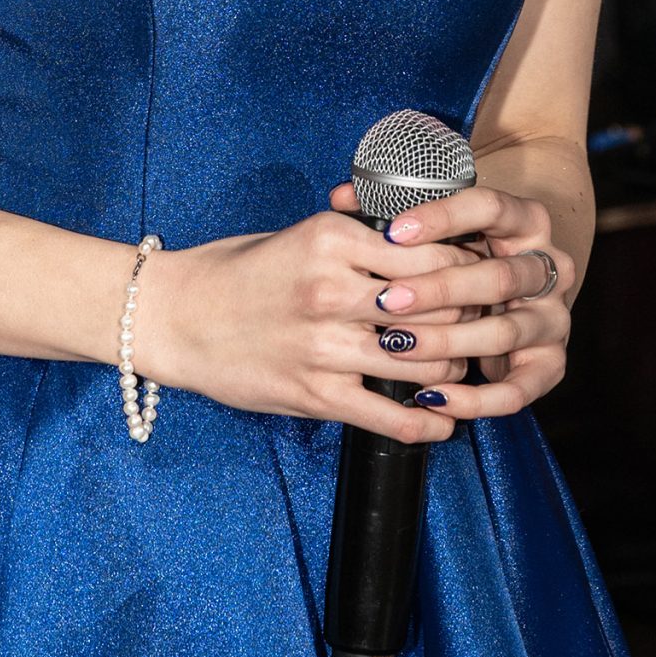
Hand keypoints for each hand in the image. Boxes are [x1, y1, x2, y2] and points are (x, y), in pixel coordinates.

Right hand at [138, 208, 479, 444]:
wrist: (175, 316)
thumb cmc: (240, 270)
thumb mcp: (303, 234)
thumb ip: (362, 239)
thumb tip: (429, 246)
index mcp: (333, 238)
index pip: (431, 253)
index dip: (465, 267)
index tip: (475, 276)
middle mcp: (331, 289)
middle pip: (436, 307)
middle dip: (467, 318)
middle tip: (479, 323)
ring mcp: (323, 345)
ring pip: (424, 361)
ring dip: (453, 367)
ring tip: (459, 366)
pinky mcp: (313, 393)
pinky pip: (389, 415)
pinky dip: (428, 422)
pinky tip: (444, 421)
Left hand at [326, 177, 576, 421]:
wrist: (516, 297)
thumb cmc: (464, 257)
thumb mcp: (441, 229)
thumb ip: (395, 211)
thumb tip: (339, 197)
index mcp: (525, 221)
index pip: (489, 208)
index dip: (442, 218)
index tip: (394, 232)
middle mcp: (549, 267)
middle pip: (499, 276)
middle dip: (439, 289)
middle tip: (386, 299)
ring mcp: (553, 318)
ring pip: (505, 332)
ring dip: (448, 342)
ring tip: (397, 346)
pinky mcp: (550, 365)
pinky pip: (518, 389)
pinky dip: (474, 398)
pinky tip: (432, 396)